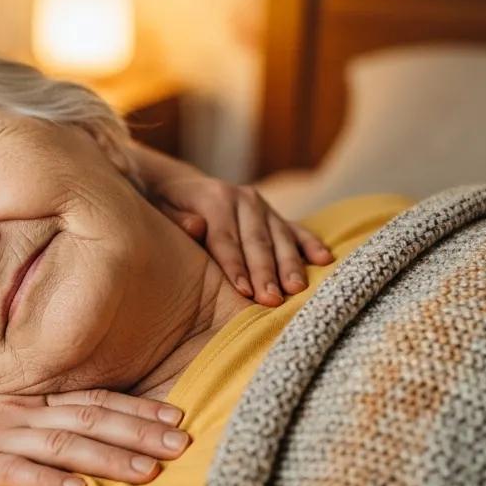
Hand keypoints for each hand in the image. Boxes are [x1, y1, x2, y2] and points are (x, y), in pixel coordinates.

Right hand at [0, 368, 190, 485]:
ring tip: (148, 470)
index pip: (96, 401)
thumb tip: (90, 430)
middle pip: (92, 420)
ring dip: (108, 457)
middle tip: (184, 443)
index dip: (138, 409)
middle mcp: (24, 414)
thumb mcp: (4, 409)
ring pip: (63, 445)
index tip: (179, 416)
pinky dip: (47, 482)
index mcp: (34, 401)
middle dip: (140, 432)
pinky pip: (14, 473)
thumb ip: (42, 417)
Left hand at [134, 150, 333, 306]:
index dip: (235, 266)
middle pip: (256, 241)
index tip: (243, 291)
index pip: (225, 238)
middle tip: (272, 300)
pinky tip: (324, 259)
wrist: (182, 184)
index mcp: (214, 198)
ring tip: (297, 289)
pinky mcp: (276, 216)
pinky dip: (311, 245)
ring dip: (290, 265)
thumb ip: (177, 220)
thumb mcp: (161, 208)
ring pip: (279, 238)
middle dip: (265, 272)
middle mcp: (243, 199)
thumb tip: (196, 227)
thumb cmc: (167, 207)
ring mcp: (263, 207)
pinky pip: (297, 231)